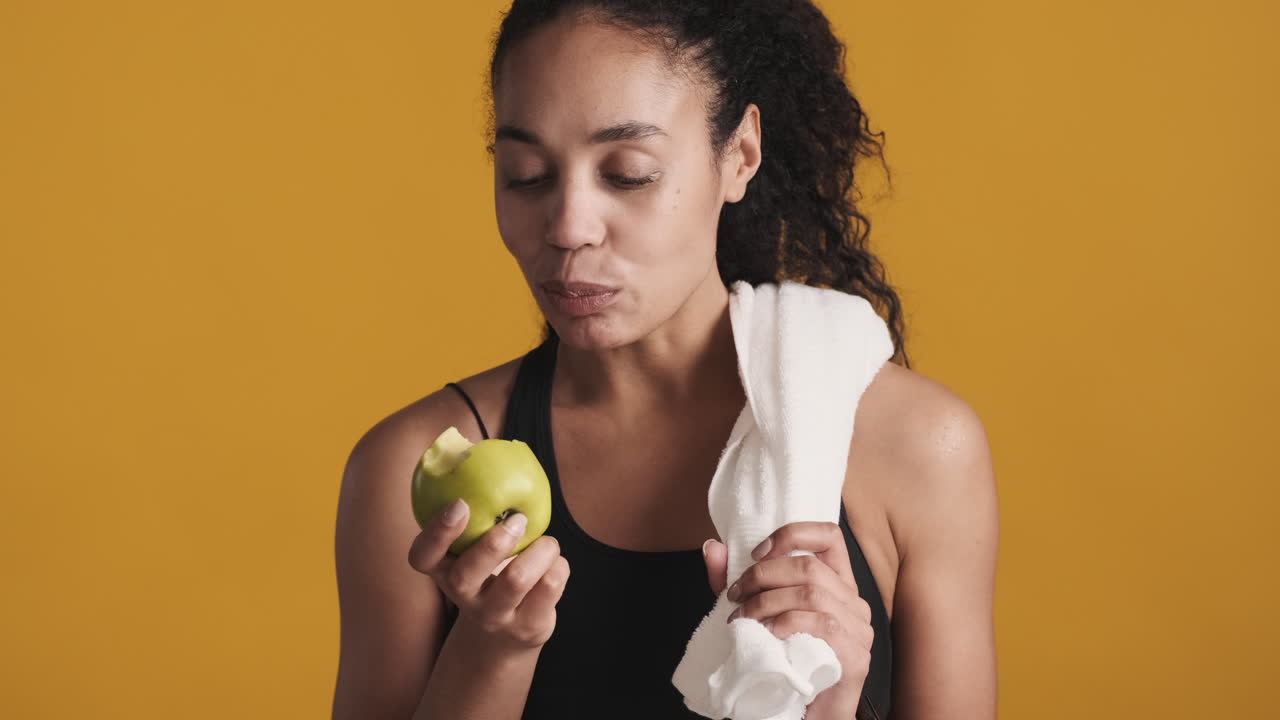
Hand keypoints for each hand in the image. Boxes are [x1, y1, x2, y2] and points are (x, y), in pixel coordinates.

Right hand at [409, 499, 569, 653]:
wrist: (506, 635)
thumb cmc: (490, 572)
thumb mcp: (474, 548)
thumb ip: (476, 513)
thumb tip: (475, 448)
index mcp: (443, 571)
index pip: (422, 557)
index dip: (437, 532)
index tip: (460, 504)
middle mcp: (462, 597)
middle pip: (468, 574)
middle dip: (495, 542)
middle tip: (517, 518)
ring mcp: (494, 616)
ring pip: (516, 580)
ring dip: (540, 550)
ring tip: (547, 541)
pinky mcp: (527, 627)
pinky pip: (548, 589)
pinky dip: (559, 566)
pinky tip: (555, 562)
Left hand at [702, 522, 870, 719]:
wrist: (800, 714)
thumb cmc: (782, 662)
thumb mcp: (754, 614)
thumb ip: (736, 583)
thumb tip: (712, 547)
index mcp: (836, 585)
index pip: (829, 536)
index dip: (792, 534)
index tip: (756, 553)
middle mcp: (854, 602)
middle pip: (809, 566)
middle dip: (762, 575)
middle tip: (734, 596)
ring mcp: (859, 630)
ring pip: (811, 593)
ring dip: (766, 602)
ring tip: (741, 618)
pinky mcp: (856, 657)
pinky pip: (821, 624)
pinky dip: (787, 623)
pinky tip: (767, 634)